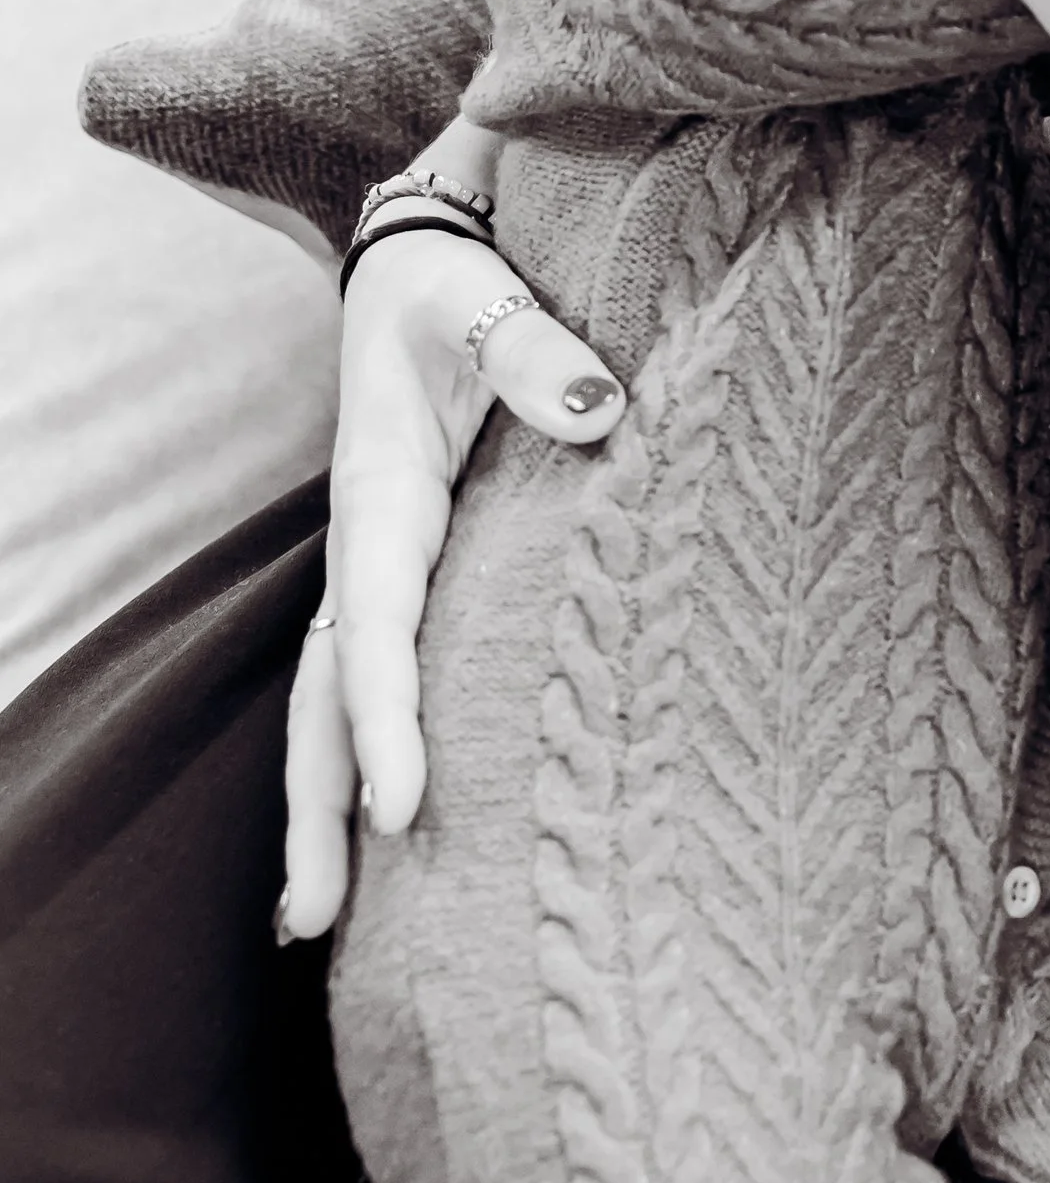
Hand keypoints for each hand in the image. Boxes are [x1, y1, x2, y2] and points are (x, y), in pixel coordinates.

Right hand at [277, 229, 622, 940]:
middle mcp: (367, 546)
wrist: (422, 258)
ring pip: (334, 702)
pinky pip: (369, 677)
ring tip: (312, 924)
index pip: (374, 627)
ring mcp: (379, 566)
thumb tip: (603, 411)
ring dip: (323, 806)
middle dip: (318, 807)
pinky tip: (370, 837)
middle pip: (327, 696)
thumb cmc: (455, 285)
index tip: (402, 807)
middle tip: (312, 922)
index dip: (386, 719)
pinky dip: (355, 757)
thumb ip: (536, 351)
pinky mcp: (407, 572)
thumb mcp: (484, 296)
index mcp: (381, 494)